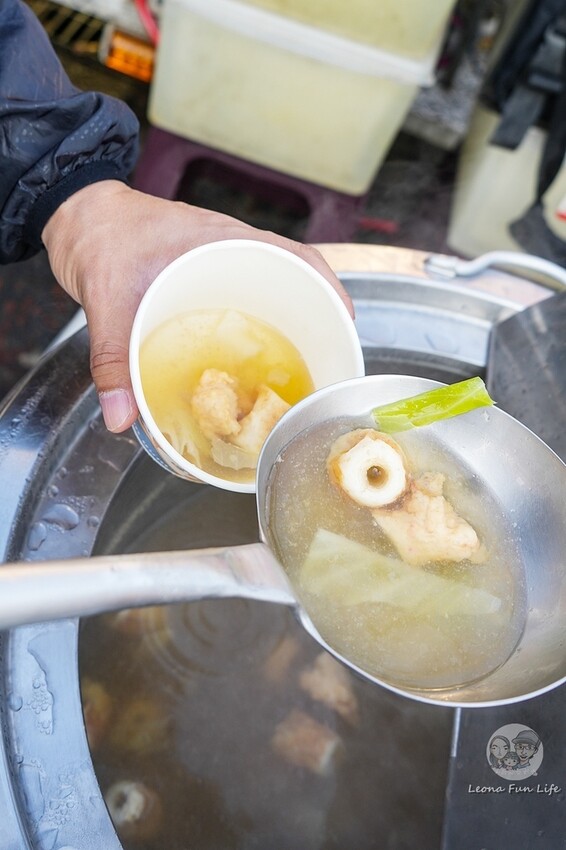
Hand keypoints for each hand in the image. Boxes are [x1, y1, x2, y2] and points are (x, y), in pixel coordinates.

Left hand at [42, 181, 352, 431]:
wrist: (75, 218)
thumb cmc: (98, 237)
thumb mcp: (105, 300)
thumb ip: (111, 360)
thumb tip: (121, 419)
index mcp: (223, 240)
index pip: (297, 257)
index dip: (328, 289)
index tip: (344, 322)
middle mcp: (230, 251)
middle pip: (293, 281)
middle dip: (313, 319)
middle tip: (321, 363)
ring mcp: (218, 263)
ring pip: (269, 295)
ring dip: (286, 327)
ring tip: (296, 371)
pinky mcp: (202, 278)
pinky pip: (241, 304)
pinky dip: (253, 330)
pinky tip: (248, 364)